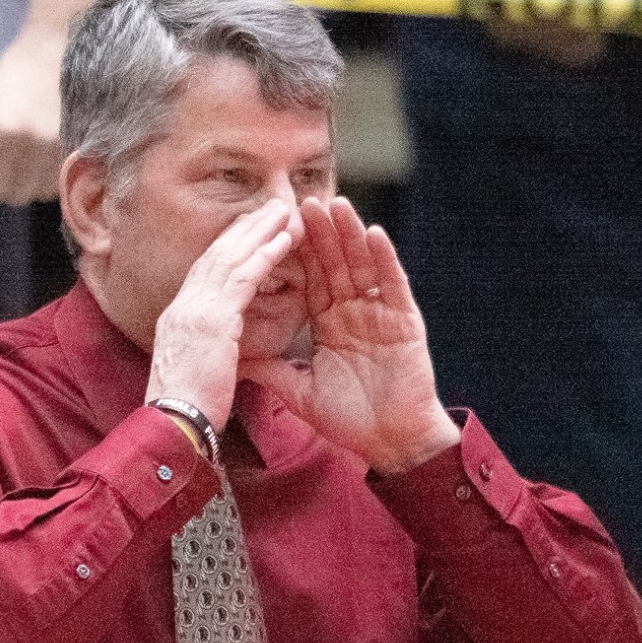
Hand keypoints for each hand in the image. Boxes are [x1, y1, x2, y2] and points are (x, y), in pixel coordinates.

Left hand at [0, 24, 64, 204]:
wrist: (51, 54)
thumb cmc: (9, 80)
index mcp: (1, 129)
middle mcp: (31, 140)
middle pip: (13, 195)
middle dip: (7, 184)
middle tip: (9, 158)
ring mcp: (57, 144)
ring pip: (37, 194)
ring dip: (30, 184)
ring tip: (29, 156)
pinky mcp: (77, 146)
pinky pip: (58, 186)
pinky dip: (49, 180)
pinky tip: (46, 158)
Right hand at [144, 198, 302, 430]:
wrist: (172, 426)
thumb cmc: (187, 413)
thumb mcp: (196, 373)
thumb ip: (208, 353)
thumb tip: (217, 352)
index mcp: (177, 320)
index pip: (204, 273)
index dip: (228, 249)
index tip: (247, 232)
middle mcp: (182, 307)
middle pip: (216, 255)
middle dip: (244, 230)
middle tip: (269, 209)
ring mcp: (194, 309)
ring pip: (230, 258)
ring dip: (259, 232)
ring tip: (284, 212)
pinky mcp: (211, 319)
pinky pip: (243, 277)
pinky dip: (264, 255)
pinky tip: (284, 240)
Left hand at [242, 196, 459, 473]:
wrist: (391, 443)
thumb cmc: (351, 420)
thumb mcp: (300, 391)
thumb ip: (272, 371)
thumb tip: (235, 359)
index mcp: (332, 324)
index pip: (311, 279)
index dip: (298, 252)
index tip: (279, 224)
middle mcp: (356, 313)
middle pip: (336, 264)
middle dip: (321, 233)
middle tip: (304, 199)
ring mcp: (382, 315)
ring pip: (363, 265)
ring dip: (350, 234)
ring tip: (336, 204)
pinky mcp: (406, 322)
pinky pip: (394, 284)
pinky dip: (384, 259)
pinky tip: (373, 233)